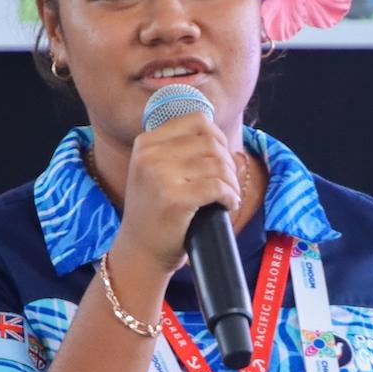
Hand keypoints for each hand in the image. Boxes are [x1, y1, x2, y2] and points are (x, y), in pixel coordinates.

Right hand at [112, 112, 241, 274]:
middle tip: (228, 183)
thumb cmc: (155, 211)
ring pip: (217, 164)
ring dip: (231, 182)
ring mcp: (160, 176)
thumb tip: (221, 138)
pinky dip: (230, 196)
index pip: (197, 120)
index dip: (218, 137)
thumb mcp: (154, 170)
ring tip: (229, 196)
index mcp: (146, 142)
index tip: (222, 158)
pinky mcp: (175, 199)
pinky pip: (218, 187)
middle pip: (211, 142)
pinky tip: (228, 204)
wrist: (140, 251)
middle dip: (228, 162)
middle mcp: (150, 155)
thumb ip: (178, 149)